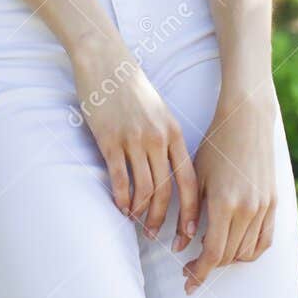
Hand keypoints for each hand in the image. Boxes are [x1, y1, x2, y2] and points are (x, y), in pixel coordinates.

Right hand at [72, 36, 199, 240]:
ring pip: (143, 188)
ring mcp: (133, 139)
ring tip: (136, 222)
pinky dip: (121, 198)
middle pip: (165, 190)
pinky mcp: (109, 139)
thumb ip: (166, 139)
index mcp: (174, 133)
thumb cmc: (132, 88)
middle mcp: (157, 138)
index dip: (191, 210)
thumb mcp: (159, 112)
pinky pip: (118, 178)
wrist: (106, 60)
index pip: (188, 180)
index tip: (190, 232)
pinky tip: (119, 207)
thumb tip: (169, 174)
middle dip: (163, 219)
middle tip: (157, 236)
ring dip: (140, 212)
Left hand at [181, 90, 277, 294]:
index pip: (213, 253)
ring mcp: (264, 208)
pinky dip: (249, 251)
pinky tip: (234, 248)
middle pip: (229, 256)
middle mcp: (248, 210)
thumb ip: (187, 215)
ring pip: (246, 252)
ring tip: (209, 254)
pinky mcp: (274, 204)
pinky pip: (264, 241)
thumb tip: (179, 246)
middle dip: (208, 267)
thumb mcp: (194, 178)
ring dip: (228, 259)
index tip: (187, 284)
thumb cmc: (215, 146)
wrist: (246, 122)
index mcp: (225, 204)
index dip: (199, 273)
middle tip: (190, 268)